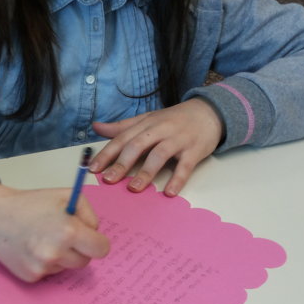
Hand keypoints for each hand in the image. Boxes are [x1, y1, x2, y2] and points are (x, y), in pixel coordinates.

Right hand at [0, 183, 109, 282]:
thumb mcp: (66, 196)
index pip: (101, 249)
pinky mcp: (30, 276)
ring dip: (62, 256)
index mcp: (68, 231)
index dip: (97, 241)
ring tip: (44, 239)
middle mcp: (55, 253)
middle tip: (63, 236)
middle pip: (85, 261)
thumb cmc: (30, 203)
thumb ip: (88, 214)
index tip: (89, 238)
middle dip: (79, 249)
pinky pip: (49, 273)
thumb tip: (94, 234)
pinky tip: (32, 248)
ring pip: (67, 267)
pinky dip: (45, 263)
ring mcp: (42, 267)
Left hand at [89, 99, 222, 196]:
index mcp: (146, 124)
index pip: (122, 138)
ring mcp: (178, 139)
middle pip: (138, 145)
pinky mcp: (195, 150)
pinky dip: (178, 179)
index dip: (107, 153)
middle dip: (122, 163)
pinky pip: (185, 165)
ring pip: (159, 154)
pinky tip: (169, 192)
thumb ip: (122, 126)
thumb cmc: (173, 119)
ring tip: (134, 188)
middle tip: (109, 180)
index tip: (93, 169)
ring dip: (146, 172)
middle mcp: (160, 130)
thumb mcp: (147, 119)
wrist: (210, 112)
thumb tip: (96, 126)